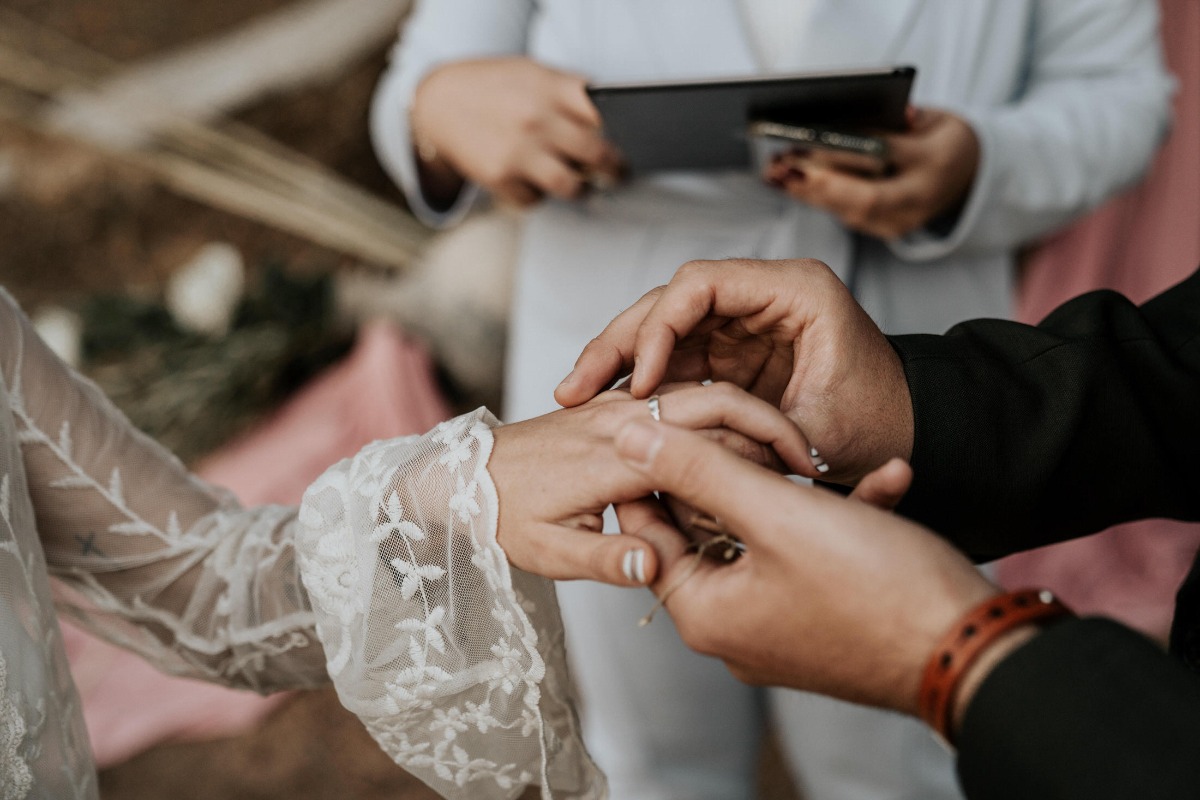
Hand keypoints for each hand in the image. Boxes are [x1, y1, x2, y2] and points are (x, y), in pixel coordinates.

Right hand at [411, 57, 623, 207]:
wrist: (437, 101)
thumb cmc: (494, 87)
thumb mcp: (533, 75)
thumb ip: (570, 94)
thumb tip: (612, 122)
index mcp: (551, 88)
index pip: (607, 114)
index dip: (624, 133)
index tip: (632, 144)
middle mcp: (537, 119)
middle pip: (598, 154)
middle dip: (615, 169)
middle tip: (618, 173)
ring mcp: (518, 150)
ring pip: (572, 186)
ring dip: (581, 190)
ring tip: (581, 185)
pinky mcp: (499, 176)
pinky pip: (535, 200)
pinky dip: (538, 195)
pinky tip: (531, 180)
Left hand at [488, 383, 820, 586]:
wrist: (464, 473)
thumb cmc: (503, 515)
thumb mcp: (546, 552)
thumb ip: (604, 559)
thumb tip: (655, 568)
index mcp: (612, 456)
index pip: (704, 441)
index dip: (757, 456)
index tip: (798, 483)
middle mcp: (621, 419)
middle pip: (715, 400)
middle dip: (770, 424)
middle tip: (809, 462)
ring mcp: (620, 406)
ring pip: (702, 392)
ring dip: (749, 415)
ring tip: (788, 454)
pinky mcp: (616, 406)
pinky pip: (679, 396)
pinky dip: (720, 412)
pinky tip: (742, 445)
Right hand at [556, 258, 911, 483]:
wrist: (908, 437)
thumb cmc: (882, 426)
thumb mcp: (818, 434)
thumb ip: (746, 436)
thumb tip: (670, 449)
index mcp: (796, 290)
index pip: (701, 283)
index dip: (658, 326)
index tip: (639, 379)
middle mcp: (764, 296)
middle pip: (670, 300)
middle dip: (620, 342)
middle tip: (576, 385)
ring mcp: (744, 321)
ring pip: (663, 326)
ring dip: (620, 360)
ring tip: (576, 395)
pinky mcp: (732, 350)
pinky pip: (675, 356)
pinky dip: (642, 380)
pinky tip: (609, 406)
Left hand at [612, 419, 997, 715]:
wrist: (974, 652)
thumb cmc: (876, 591)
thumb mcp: (777, 513)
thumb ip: (698, 470)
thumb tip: (631, 438)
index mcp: (706, 612)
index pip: (647, 535)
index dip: (653, 475)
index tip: (673, 430)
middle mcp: (736, 629)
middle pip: (709, 532)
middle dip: (738, 475)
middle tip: (755, 432)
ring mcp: (782, 628)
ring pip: (770, 539)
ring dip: (800, 491)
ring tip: (825, 456)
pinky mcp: (827, 621)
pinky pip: (817, 559)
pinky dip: (845, 519)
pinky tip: (889, 480)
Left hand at [765, 108, 979, 238]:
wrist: (967, 175)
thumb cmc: (943, 138)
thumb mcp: (930, 118)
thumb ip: (895, 120)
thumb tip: (848, 119)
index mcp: (936, 163)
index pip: (885, 157)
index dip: (844, 153)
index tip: (806, 143)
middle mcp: (919, 201)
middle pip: (862, 198)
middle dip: (817, 182)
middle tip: (781, 164)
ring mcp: (901, 222)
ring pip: (848, 212)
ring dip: (807, 193)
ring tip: (775, 173)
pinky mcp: (883, 230)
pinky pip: (845, 216)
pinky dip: (814, 199)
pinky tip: (787, 185)